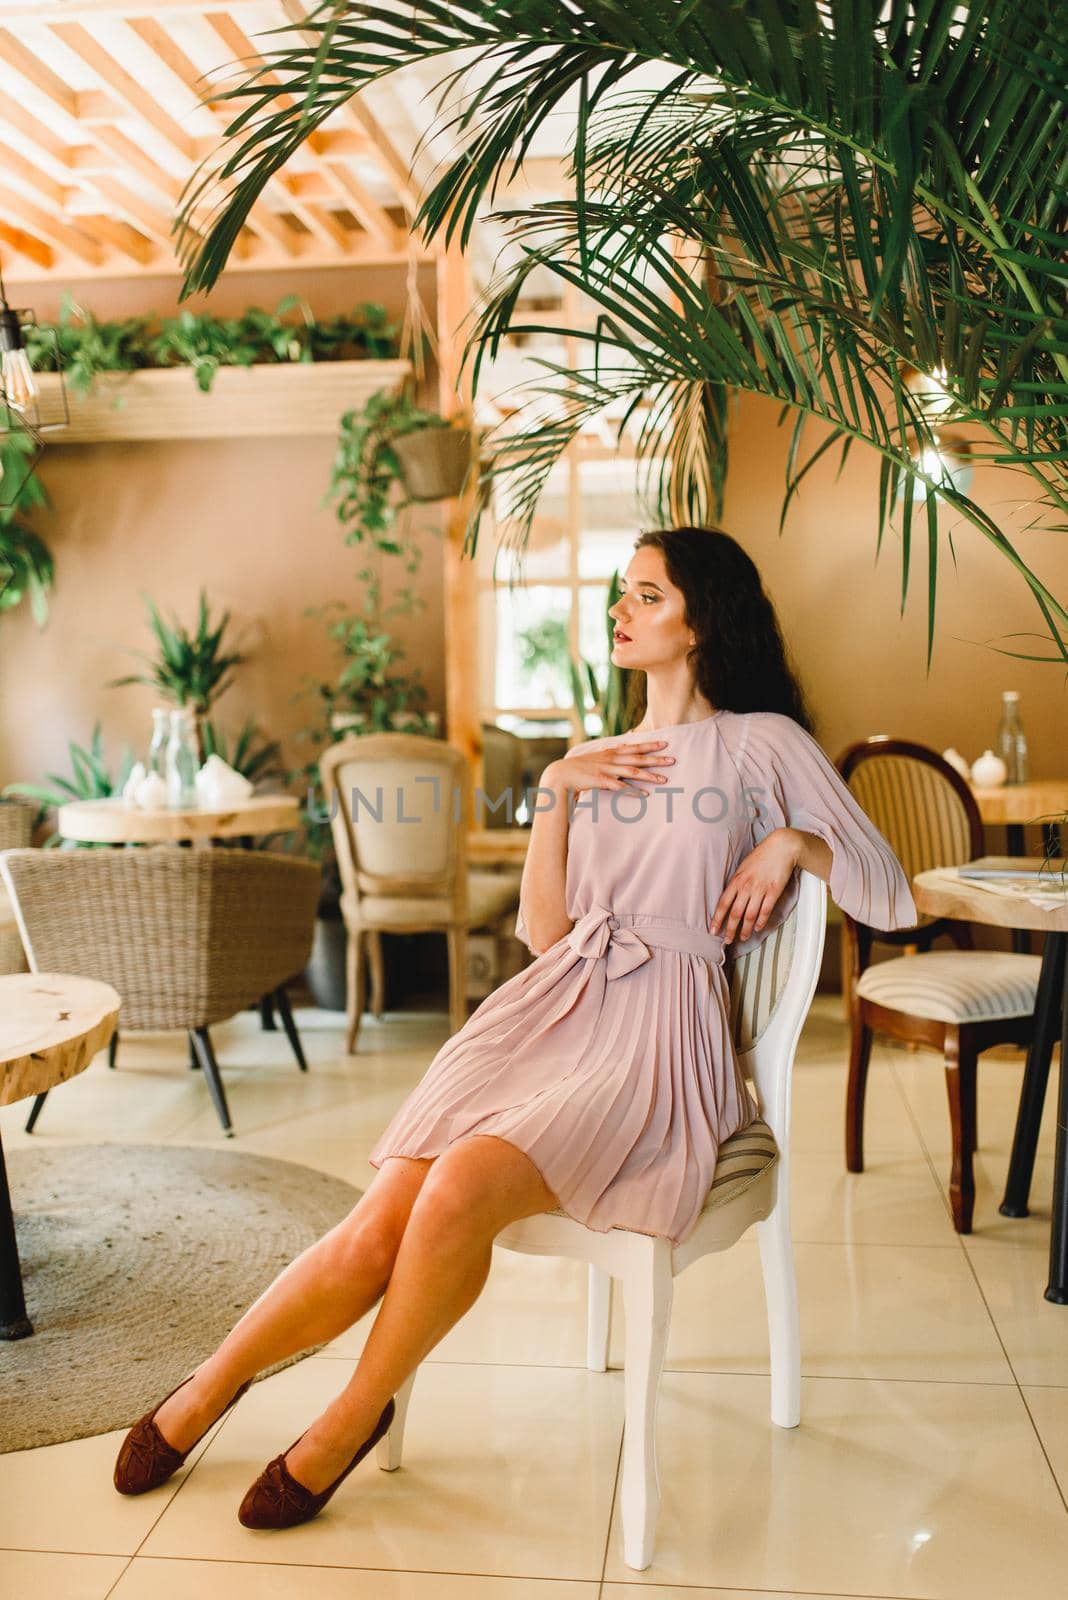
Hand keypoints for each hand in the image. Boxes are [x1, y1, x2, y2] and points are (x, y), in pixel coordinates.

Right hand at [543, 739, 674, 796]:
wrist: (561, 774)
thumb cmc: (580, 767)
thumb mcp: (597, 756)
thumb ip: (611, 752)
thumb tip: (623, 746)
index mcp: (611, 752)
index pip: (634, 747)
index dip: (650, 744)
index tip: (665, 743)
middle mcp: (611, 759)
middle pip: (638, 758)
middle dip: (656, 759)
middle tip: (673, 760)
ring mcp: (607, 770)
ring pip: (632, 772)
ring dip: (649, 776)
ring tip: (664, 780)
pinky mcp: (601, 781)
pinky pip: (620, 786)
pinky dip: (633, 790)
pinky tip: (644, 795)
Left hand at [710, 828, 801, 943]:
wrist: (781, 847)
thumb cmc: (761, 856)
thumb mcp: (743, 868)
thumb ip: (736, 883)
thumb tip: (730, 898)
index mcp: (736, 880)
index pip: (723, 903)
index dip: (717, 919)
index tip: (713, 931)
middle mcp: (746, 886)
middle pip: (735, 913)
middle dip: (730, 929)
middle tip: (727, 941)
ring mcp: (760, 889)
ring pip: (750, 915)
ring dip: (746, 929)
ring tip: (743, 937)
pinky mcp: (774, 891)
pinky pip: (766, 910)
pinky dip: (761, 922)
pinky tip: (758, 928)